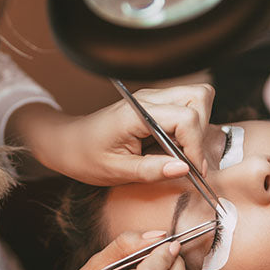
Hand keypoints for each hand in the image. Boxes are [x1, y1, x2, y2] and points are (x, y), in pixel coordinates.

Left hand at [12, 84, 214, 184]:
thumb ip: (152, 171)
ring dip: (198, 126)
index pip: (186, 118)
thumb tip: (184, 170)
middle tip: (189, 158)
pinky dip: (190, 127)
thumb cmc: (86, 157)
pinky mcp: (155, 106)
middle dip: (201, 130)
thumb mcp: (117, 171)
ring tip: (181, 152)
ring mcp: (153, 99)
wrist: (68, 144)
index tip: (194, 170)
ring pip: (197, 97)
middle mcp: (148, 99)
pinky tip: (173, 147)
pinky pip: (186, 107)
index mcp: (137, 113)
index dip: (195, 146)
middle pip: (199, 97)